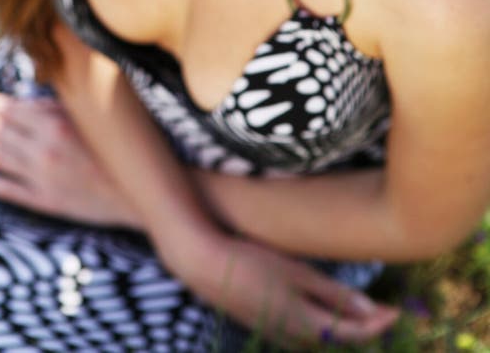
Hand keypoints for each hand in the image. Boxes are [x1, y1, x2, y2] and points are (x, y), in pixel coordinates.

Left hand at [0, 90, 140, 227]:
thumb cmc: (120, 149)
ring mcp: (43, 176)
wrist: (142, 191)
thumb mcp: (92, 117)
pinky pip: (8, 189)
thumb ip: (59, 106)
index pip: (10, 109)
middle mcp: (45, 148)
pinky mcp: (46, 201)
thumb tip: (30, 98)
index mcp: (57, 122)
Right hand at [166, 232, 399, 346]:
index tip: (399, 310)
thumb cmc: (253, 262)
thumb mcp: (298, 273)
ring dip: (346, 331)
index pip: (355, 334)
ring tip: (365, 313)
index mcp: (307, 326)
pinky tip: (327, 313)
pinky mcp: (268, 326)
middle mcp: (296, 338)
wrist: (205, 266)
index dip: (380, 324)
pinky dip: (325, 328)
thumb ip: (334, 294)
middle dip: (367, 331)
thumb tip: (371, 311)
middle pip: (342, 342)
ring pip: (324, 341)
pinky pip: (306, 336)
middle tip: (387, 313)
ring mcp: (279, 335)